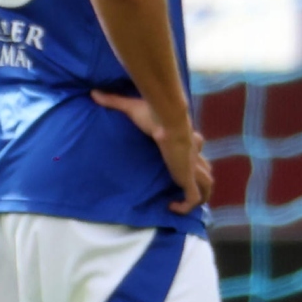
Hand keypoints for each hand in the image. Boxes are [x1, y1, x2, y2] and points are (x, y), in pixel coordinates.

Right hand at [92, 89, 213, 214]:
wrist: (168, 119)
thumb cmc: (154, 113)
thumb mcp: (131, 106)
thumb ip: (114, 101)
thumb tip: (94, 93)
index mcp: (184, 138)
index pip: (196, 146)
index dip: (193, 155)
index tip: (184, 161)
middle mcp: (191, 154)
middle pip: (204, 169)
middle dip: (200, 179)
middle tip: (186, 188)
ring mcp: (191, 167)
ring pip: (206, 185)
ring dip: (200, 195)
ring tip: (183, 203)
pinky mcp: (187, 178)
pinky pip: (193, 198)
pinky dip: (186, 206)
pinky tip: (171, 207)